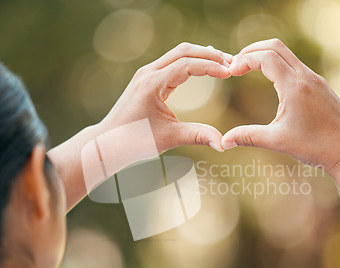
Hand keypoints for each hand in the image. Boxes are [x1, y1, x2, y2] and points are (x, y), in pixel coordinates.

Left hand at [100, 43, 231, 152]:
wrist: (108, 143)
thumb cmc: (134, 141)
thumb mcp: (169, 138)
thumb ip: (198, 136)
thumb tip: (223, 144)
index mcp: (152, 84)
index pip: (188, 64)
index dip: (211, 66)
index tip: (230, 72)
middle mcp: (148, 73)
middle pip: (184, 51)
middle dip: (209, 54)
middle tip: (231, 62)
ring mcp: (146, 74)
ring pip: (177, 54)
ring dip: (200, 55)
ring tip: (223, 63)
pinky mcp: (146, 79)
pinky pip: (171, 62)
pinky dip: (190, 62)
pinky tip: (203, 67)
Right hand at [221, 39, 339, 176]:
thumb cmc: (317, 146)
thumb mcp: (278, 141)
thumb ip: (248, 137)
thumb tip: (223, 142)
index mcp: (295, 85)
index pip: (265, 57)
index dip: (244, 60)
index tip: (231, 73)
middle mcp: (306, 77)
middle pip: (275, 46)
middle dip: (251, 51)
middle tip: (235, 65)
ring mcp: (315, 80)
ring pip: (286, 55)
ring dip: (265, 57)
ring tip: (248, 70)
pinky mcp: (320, 87)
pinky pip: (295, 66)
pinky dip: (278, 66)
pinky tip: (270, 82)